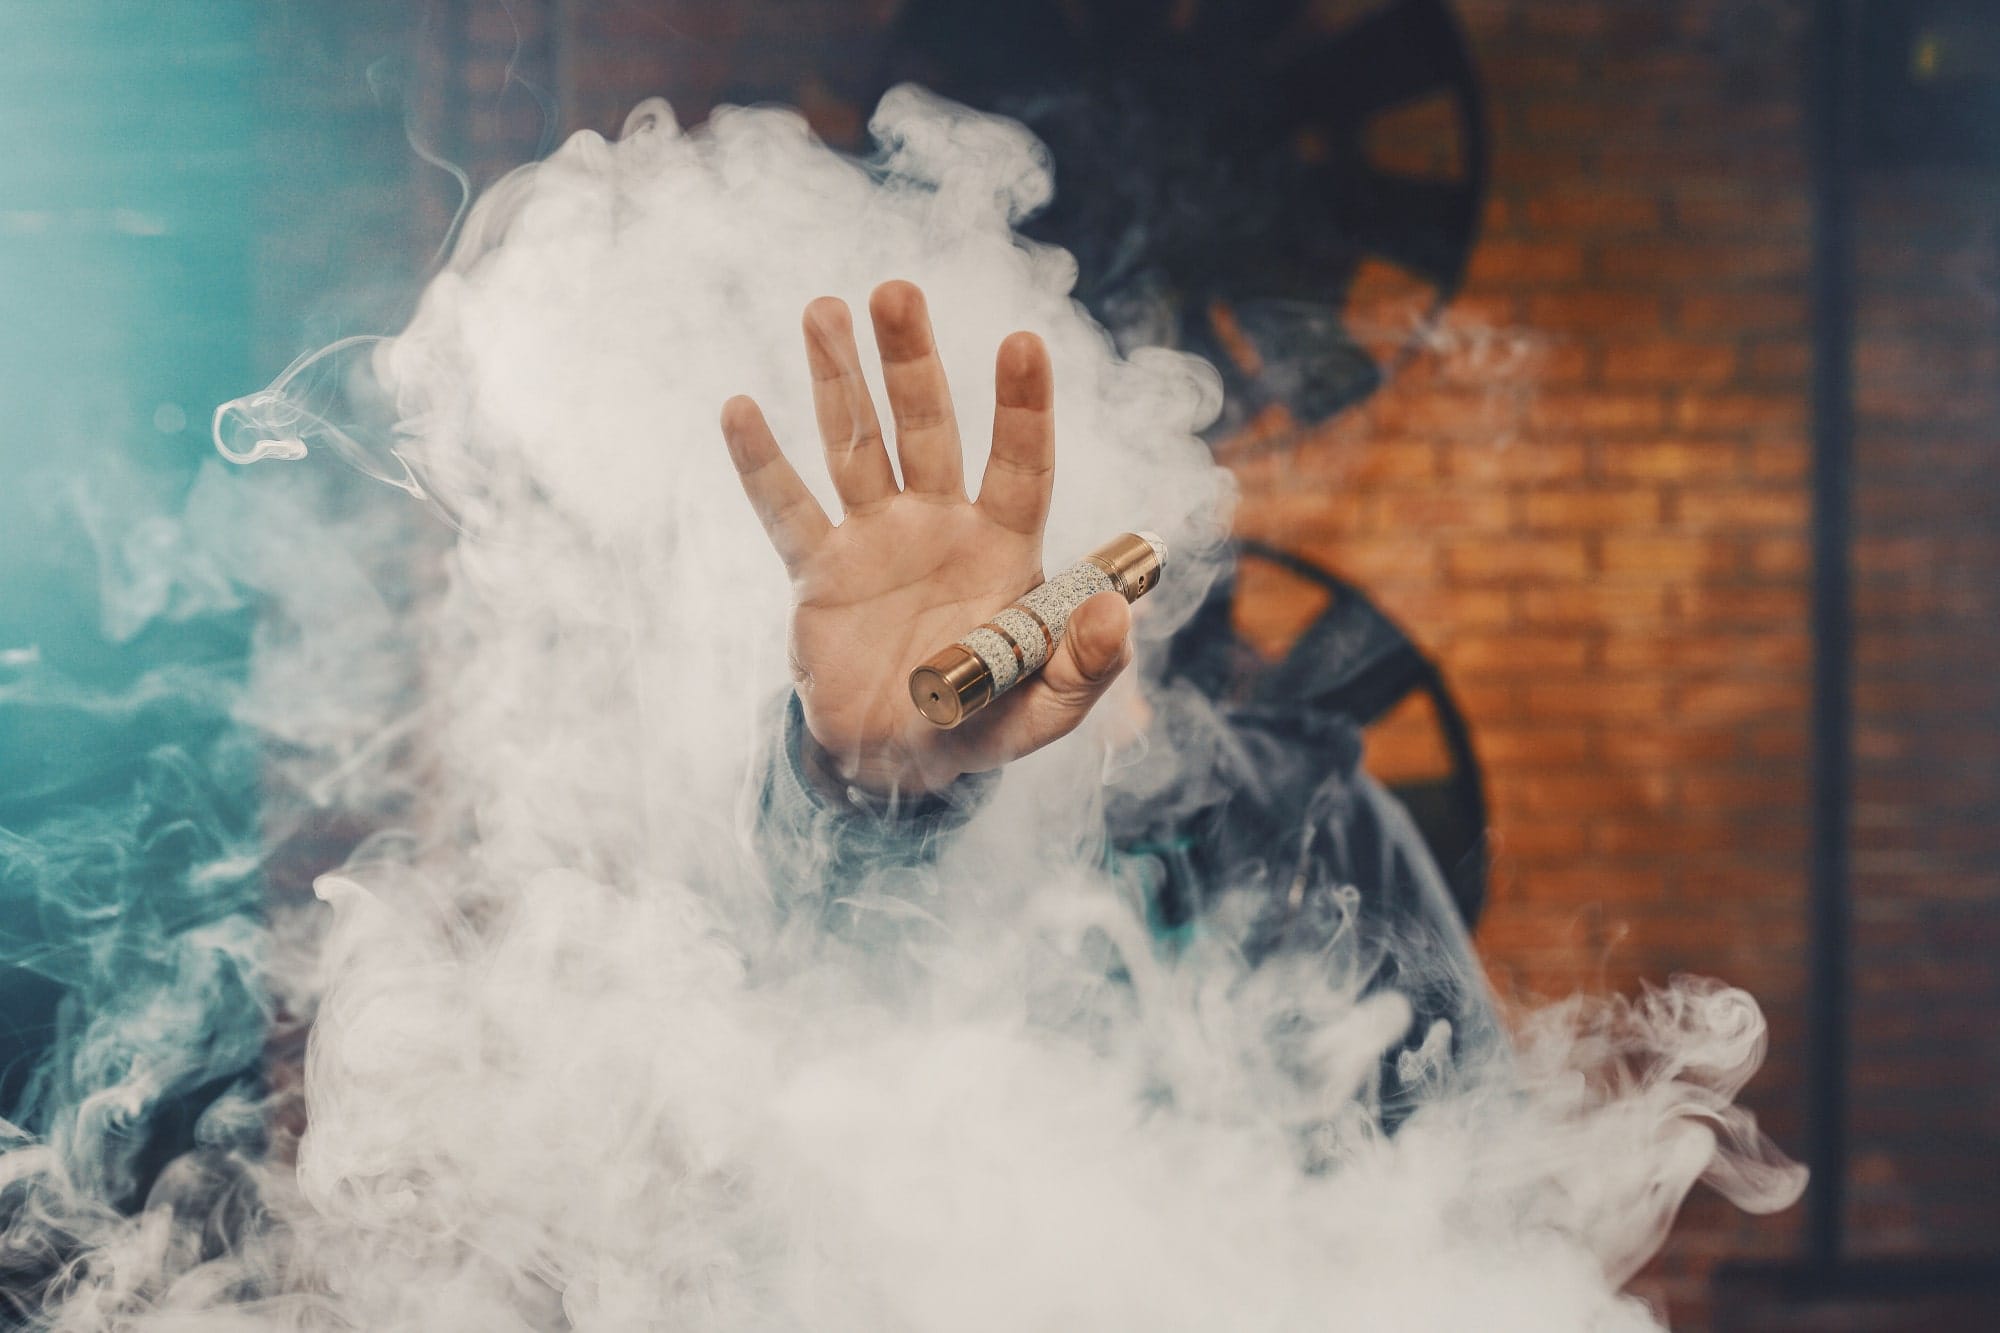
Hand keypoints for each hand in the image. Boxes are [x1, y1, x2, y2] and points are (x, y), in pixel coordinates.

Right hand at [720, 280, 1132, 797]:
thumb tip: (1117, 613)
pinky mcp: (819, 571)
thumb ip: (1084, 668)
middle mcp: (939, 524)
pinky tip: (739, 409)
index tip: (1021, 340)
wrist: (895, 761)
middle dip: (911, 360)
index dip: (1021, 407)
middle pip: (928, 427)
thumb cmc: (980, 723)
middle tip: (896, 290)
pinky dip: (761, 465)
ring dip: (838, 380)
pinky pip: (786, 510)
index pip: (1020, 464)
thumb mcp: (1041, 713)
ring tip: (822, 309)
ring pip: (856, 446)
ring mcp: (875, 539)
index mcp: (1001, 548)